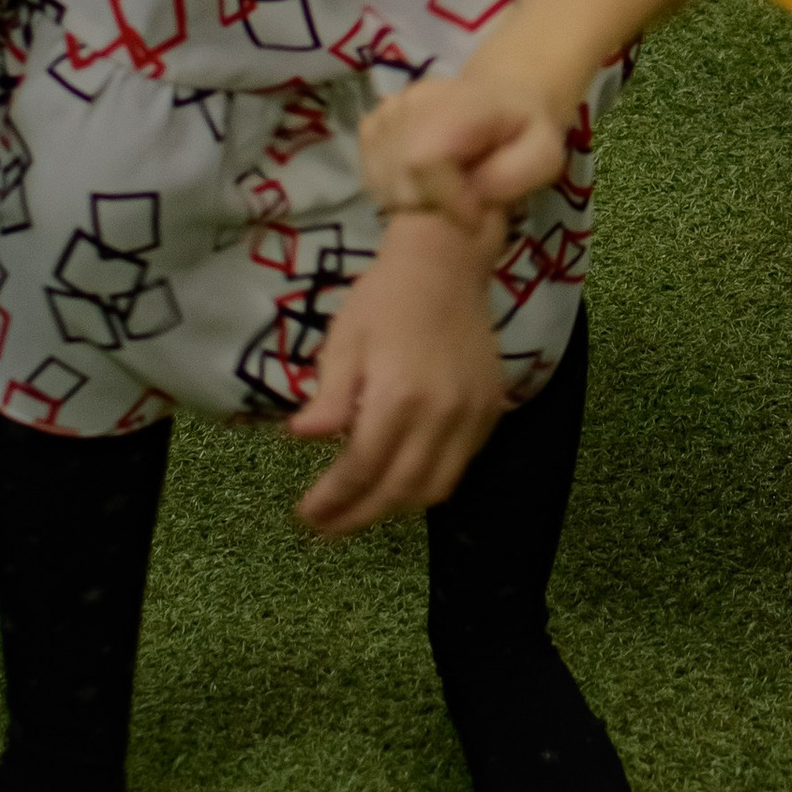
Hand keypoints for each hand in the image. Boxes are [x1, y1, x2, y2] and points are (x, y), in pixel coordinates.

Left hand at [289, 216, 518, 529]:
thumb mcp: (344, 341)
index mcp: (398, 395)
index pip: (361, 468)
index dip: (332, 500)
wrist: (446, 264)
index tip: (305, 515)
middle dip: (358, 516)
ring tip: (360, 509)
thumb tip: (301, 438)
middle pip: (398, 490)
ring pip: (435, 489)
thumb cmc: (384, 298)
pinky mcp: (490, 411)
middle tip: (325, 527)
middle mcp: (441, 414)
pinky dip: (427, 484)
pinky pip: (460, 466)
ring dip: (394, 507)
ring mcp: (472, 415)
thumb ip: (329, 397)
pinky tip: (399, 479)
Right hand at [360, 65, 568, 229]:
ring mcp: (388, 111)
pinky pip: (371, 176)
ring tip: (450, 191)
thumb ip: (515, 175)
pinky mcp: (372, 125)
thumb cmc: (525, 132)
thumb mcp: (544, 154)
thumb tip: (473, 193)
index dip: (446, 198)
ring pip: (381, 181)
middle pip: (399, 176)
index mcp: (460, 103)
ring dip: (414, 202)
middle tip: (465, 203)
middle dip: (432, 205)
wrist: (502, 99)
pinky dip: (396, 192)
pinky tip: (427, 185)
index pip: (425, 159)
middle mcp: (413, 101)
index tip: (476, 216)